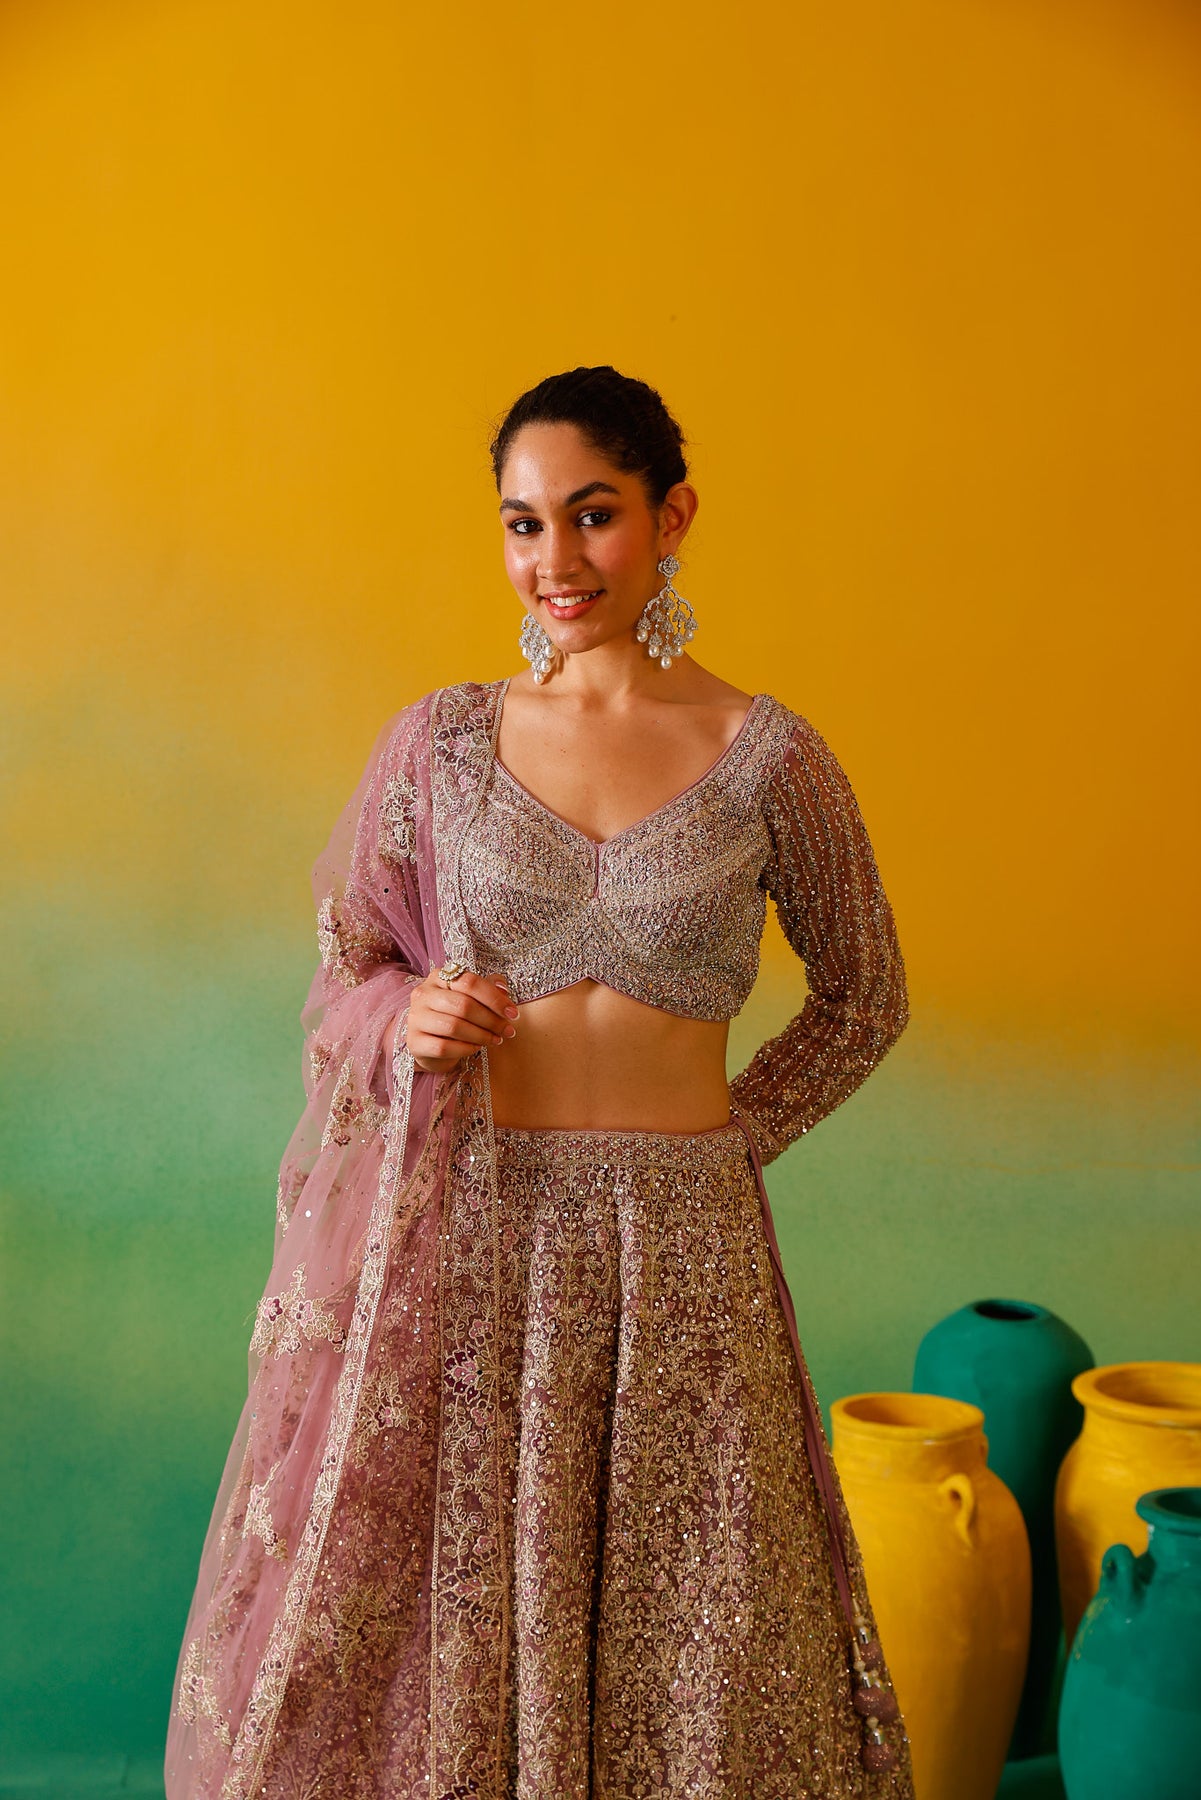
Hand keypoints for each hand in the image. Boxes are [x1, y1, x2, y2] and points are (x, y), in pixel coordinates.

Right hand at [402, 967, 518, 1074]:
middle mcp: (423, 994)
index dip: (494, 998)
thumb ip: (487, 988)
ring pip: (454, 1026)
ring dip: (481, 1035)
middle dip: (491, 1020)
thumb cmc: (453, 1016)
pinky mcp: (414, 1041)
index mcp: (438, 977)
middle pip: (463, 1005)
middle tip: (507, 1031)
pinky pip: (444, 1047)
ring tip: (495, 1040)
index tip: (512, 1013)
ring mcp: (416, 1018)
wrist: (428, 1043)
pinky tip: (476, 1048)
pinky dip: (465, 1049)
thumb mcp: (470, 998)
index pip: (470, 982)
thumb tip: (503, 988)